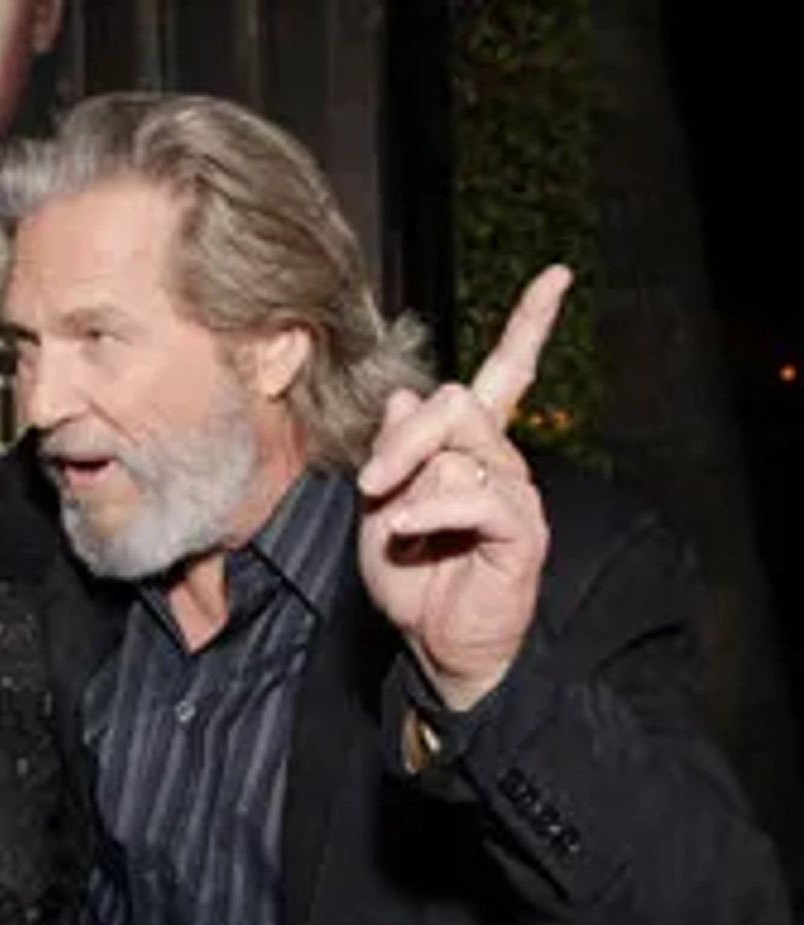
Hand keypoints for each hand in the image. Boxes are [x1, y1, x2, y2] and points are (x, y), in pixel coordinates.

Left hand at [355, 265, 571, 711]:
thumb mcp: (381, 508)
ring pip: (462, 445)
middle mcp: (500, 461)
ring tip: (395, 522)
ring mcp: (514, 492)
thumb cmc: (411, 579)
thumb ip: (392, 453)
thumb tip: (403, 399)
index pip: (506, 374)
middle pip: (456, 401)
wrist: (434, 644)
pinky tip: (409, 531)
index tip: (557, 276)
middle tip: (372, 481)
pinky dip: (430, 509)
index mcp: (469, 448)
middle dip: (402, 437)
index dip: (530, 324)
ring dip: (409, 481)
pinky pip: (475, 494)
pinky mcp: (520, 529)